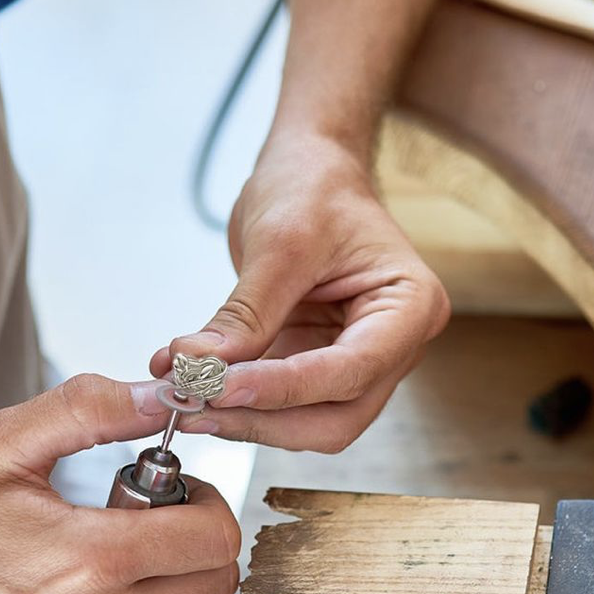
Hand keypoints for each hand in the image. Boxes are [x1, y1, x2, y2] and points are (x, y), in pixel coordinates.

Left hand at [151, 133, 449, 451]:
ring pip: (308, 423)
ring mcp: (356, 361)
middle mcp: (392, 346)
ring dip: (247, 419)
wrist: (311, 170)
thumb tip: (197, 367)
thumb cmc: (314, 187)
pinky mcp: (316, 365)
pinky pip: (282, 404)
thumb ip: (245, 313)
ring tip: (185, 400)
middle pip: (336, 419)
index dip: (283, 389)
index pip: (350, 370)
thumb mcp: (279, 241)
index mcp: (409, 307)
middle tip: (196, 409)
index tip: (220, 389)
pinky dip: (239, 404)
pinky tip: (195, 392)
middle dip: (264, 420)